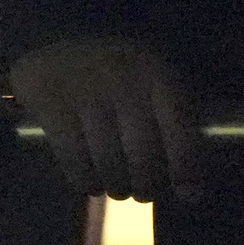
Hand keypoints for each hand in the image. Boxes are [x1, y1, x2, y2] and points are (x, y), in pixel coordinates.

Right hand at [9, 36, 199, 201]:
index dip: (185, 164)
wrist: (51, 49)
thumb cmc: (111, 76)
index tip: (189, 194)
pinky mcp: (50, 102)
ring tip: (116, 189)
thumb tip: (193, 187)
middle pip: (142, 153)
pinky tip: (89, 183)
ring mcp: (83, 89)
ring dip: (115, 187)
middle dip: (146, 185)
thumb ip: (171, 123)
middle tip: (143, 194)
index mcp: (153, 70)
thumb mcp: (147, 84)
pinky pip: (74, 159)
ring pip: (108, 162)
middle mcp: (122, 77)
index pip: (178, 122)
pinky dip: (85, 181)